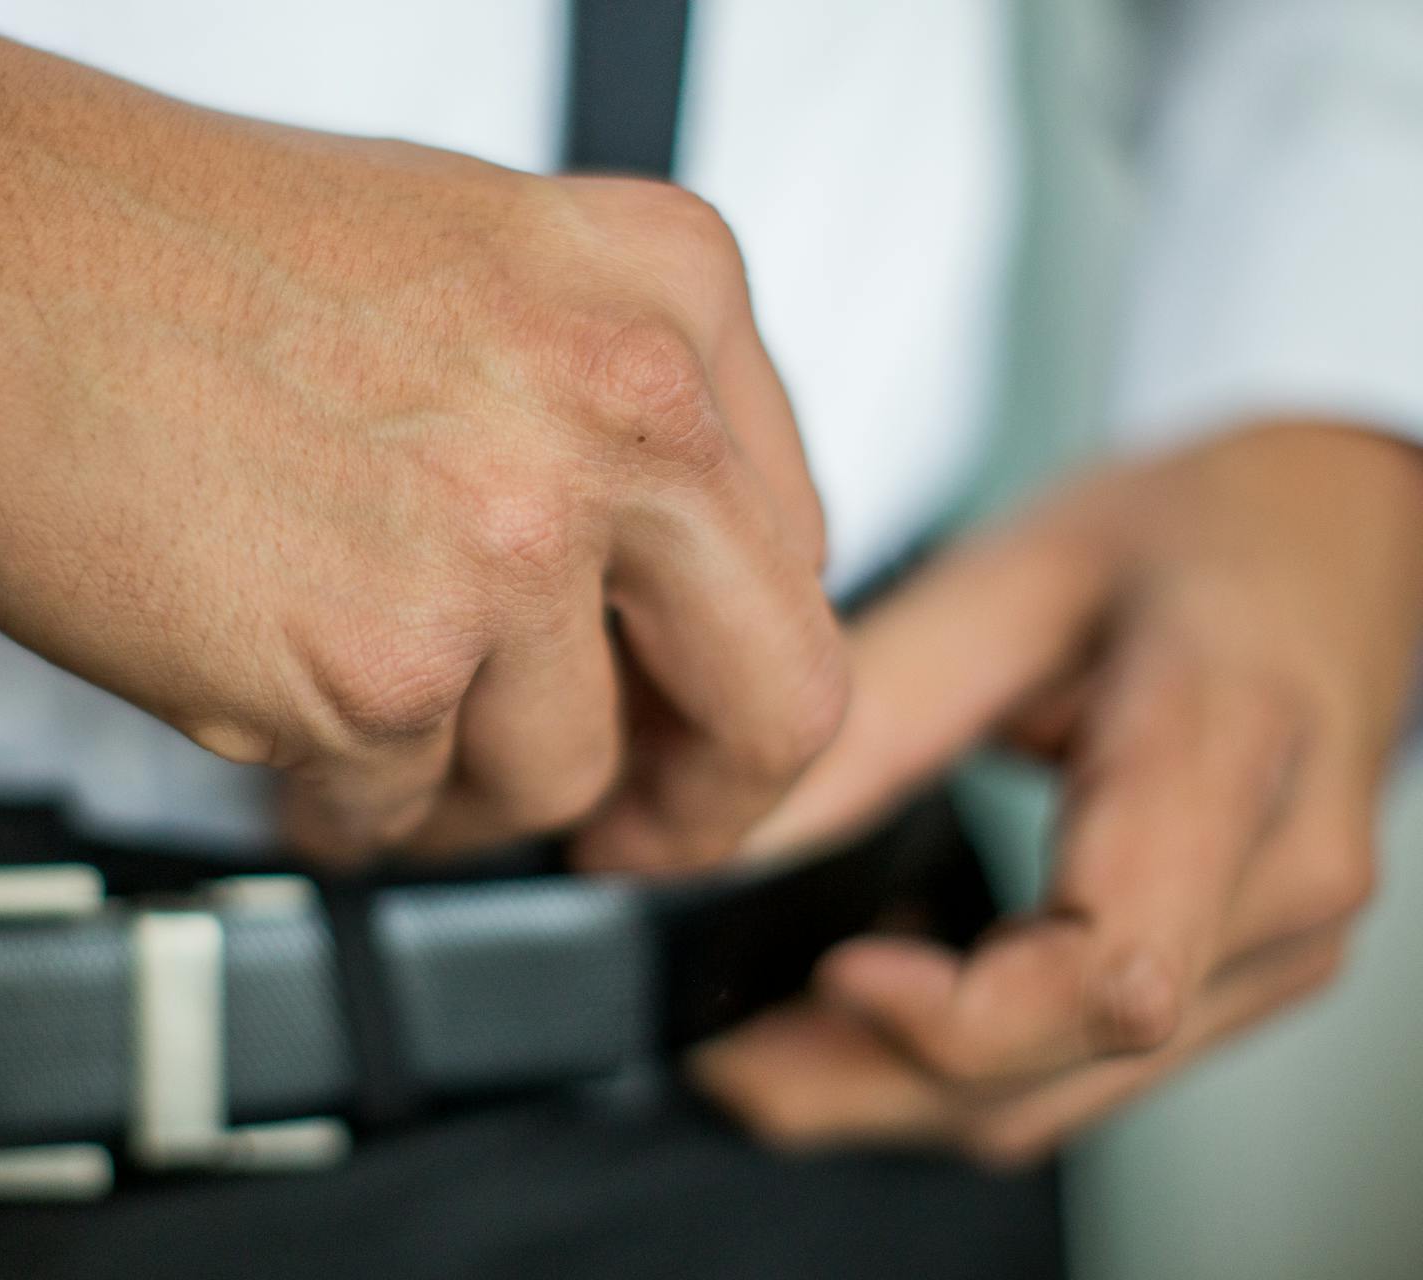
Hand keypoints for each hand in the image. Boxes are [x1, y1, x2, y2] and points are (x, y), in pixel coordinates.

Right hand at [0, 0, 842, 868]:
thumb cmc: (172, 249)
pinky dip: (348, 800)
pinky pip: (408, 809)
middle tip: (639, 840)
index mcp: (665, 293)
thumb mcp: (476, 271)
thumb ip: (600, 423)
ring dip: (465, 792)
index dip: (734, 670)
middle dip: (706, 805)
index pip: (791, 554)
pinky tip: (282, 723)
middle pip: (773, 698)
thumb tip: (647, 613)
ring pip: (562, 775)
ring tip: (363, 730)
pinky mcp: (378, 662)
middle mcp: (622, 410)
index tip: (686, 724)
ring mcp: (507, 542)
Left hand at [693, 423, 1422, 1162]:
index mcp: (1227, 752)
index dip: (953, 1015)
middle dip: (863, 1084)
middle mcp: (1277, 885)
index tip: (825, 968)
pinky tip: (856, 1013)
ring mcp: (1271, 950)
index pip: (1110, 969)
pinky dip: (953, 1069)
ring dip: (890, 1094)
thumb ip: (875, 712)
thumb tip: (720, 835)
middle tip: (715, 1051)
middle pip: (1057, 1066)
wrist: (1335, 540)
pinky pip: (1080, 1074)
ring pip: (1058, 1099)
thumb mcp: (1014, 579)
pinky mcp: (1239, 976)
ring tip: (750, 1039)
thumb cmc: (1189, 536)